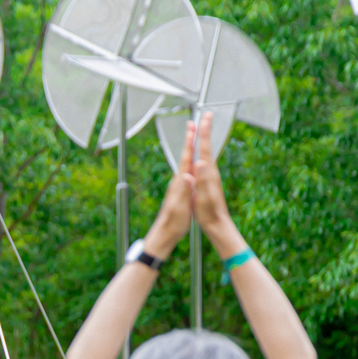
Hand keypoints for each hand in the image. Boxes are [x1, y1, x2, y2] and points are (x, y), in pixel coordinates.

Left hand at [145, 123, 193, 258]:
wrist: (164, 234)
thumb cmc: (173, 223)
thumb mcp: (180, 208)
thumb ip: (183, 192)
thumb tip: (187, 176)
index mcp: (180, 183)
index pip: (186, 158)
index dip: (190, 142)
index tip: (193, 127)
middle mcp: (178, 181)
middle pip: (185, 156)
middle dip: (189, 140)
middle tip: (192, 124)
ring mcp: (179, 186)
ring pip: (186, 162)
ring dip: (190, 149)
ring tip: (193, 138)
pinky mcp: (180, 191)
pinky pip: (188, 171)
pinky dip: (191, 162)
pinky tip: (193, 163)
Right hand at [189, 113, 243, 255]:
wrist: (218, 224)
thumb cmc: (209, 212)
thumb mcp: (204, 196)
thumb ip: (203, 179)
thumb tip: (201, 163)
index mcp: (208, 173)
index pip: (204, 149)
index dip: (204, 133)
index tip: (204, 118)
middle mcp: (210, 172)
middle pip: (207, 147)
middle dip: (205, 130)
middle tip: (206, 115)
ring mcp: (210, 176)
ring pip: (206, 153)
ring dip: (203, 139)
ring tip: (201, 129)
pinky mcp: (208, 181)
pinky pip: (204, 161)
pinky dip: (202, 152)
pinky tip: (200, 152)